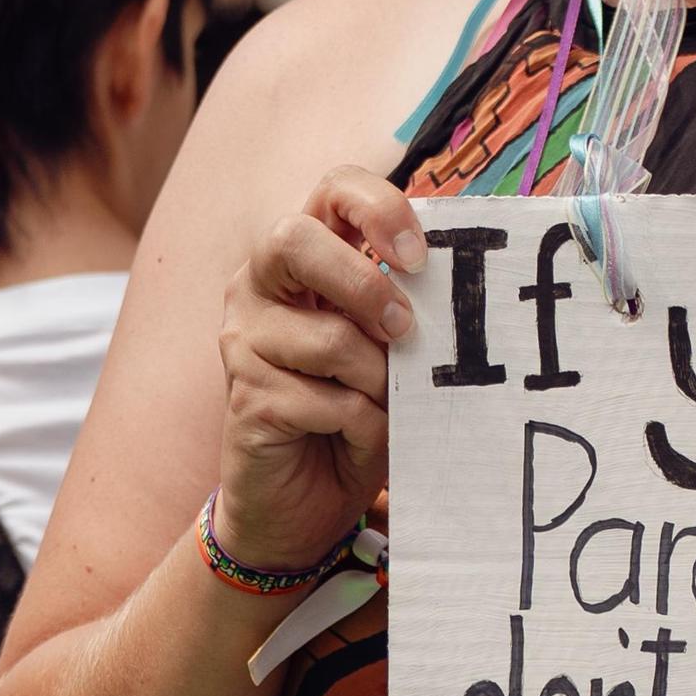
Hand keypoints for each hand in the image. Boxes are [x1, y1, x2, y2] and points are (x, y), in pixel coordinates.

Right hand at [215, 166, 424, 575]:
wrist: (301, 506)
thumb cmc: (354, 416)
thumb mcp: (388, 356)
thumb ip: (405, 313)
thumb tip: (453, 293)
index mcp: (303, 260)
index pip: (333, 190)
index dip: (378, 207)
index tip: (421, 255)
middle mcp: (259, 287)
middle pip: (295, 240)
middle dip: (363, 283)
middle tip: (406, 330)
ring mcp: (242, 340)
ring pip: (330, 339)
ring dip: (380, 384)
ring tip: (383, 409)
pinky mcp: (246, 396)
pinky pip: (330, 401)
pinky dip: (364, 428)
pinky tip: (353, 440)